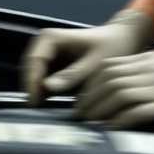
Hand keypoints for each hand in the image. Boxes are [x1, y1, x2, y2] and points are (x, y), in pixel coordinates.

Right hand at [21, 9, 153, 105]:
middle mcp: (45, 46)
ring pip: (35, 79)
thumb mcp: (95, 62)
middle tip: (36, 112)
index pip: (34, 61)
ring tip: (42, 115)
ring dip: (38, 94)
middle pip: (31, 71)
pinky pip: (44, 83)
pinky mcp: (54, 69)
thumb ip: (72, 74)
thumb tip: (47, 88)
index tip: (34, 102)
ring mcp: (48, 57)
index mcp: (51, 38)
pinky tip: (52, 109)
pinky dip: (46, 95)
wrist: (123, 41)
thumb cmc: (111, 47)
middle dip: (32, 90)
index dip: (31, 81)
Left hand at [75, 50, 153, 135]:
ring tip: (92, 124)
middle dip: (91, 98)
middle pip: (112, 78)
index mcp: (152, 59)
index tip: (82, 101)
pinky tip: (113, 128)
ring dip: (102, 110)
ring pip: (122, 93)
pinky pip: (140, 110)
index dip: (91, 84)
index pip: (110, 66)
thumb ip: (142, 81)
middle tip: (81, 115)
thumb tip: (110, 96)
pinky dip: (122, 120)